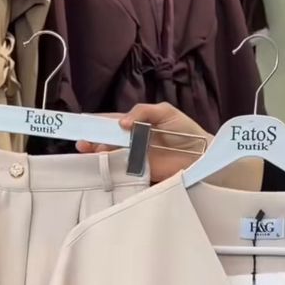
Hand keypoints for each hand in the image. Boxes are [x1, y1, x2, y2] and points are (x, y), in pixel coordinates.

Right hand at [77, 103, 210, 183]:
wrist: (202, 155)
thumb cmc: (186, 130)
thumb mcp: (164, 112)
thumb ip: (142, 112)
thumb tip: (121, 124)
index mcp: (137, 123)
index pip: (112, 121)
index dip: (97, 122)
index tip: (82, 124)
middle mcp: (133, 140)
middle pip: (107, 139)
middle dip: (93, 139)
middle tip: (83, 142)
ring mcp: (135, 157)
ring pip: (111, 154)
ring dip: (98, 153)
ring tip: (88, 151)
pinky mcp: (140, 172)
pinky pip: (122, 170)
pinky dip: (110, 168)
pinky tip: (102, 164)